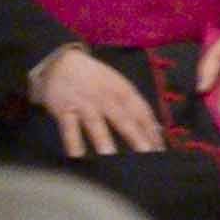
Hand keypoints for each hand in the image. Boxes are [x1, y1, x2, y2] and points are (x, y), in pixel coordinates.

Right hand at [27, 45, 160, 158]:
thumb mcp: (118, 86)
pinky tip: (77, 156)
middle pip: (123, 119)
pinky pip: (69, 128)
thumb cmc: (95, 79)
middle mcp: (105, 97)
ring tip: (110, 156)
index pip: (141, 112)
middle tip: (146, 154)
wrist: (60, 62)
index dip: (151, 130)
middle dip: (135, 137)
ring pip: (95, 123)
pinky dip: (72, 142)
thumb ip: (136, 108)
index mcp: (122, 90)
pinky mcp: (64, 110)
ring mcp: (84, 104)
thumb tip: (156, 131)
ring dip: (103, 140)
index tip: (160, 150)